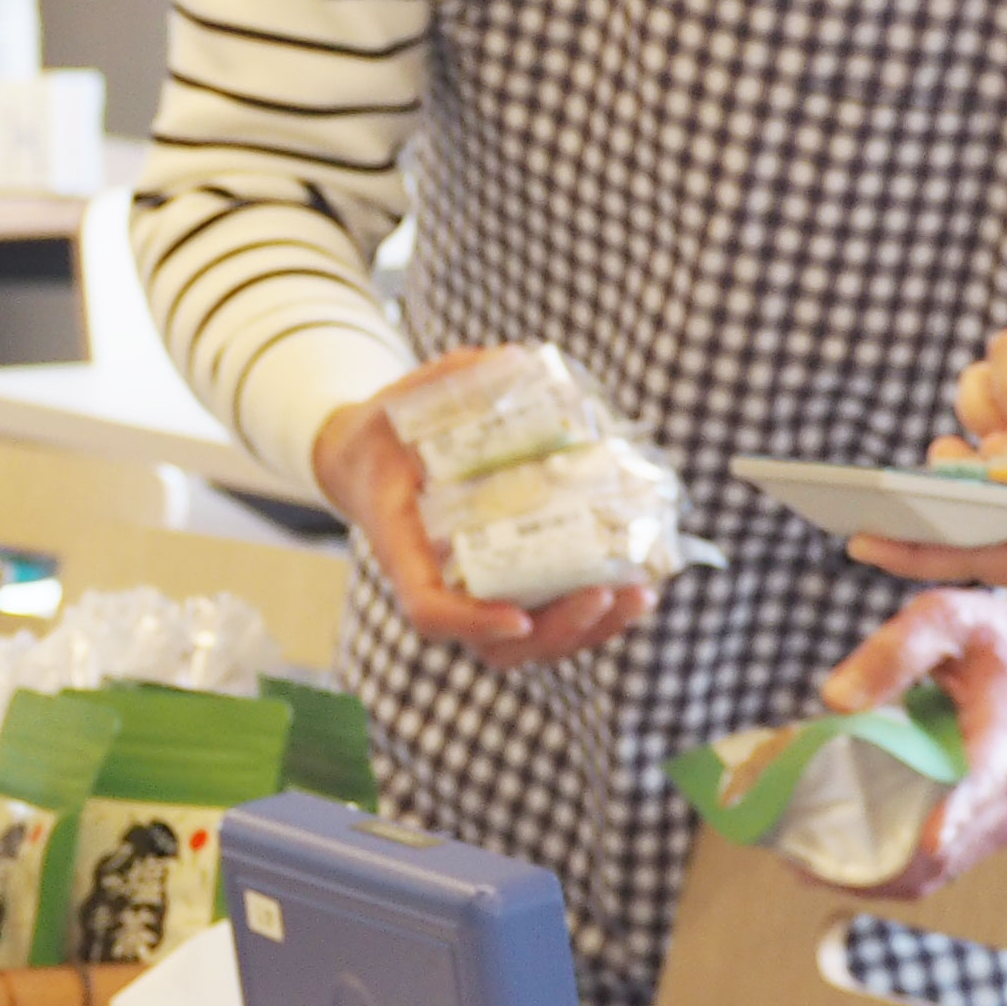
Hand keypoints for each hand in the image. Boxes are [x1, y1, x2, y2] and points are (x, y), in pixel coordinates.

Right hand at [312, 359, 657, 667]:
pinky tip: (638, 587)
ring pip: (530, 643)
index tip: (518, 617)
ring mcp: (473, 593)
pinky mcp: (503, 586)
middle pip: (497, 644)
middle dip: (557, 630)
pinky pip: (547, 620)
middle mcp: (438, 583)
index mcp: (401, 547)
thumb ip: (447, 381)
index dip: (472, 622)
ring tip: (639, 595)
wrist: (367, 463)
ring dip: (588, 630)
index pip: (429, 608)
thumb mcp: (398, 402)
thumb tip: (510, 361)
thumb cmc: (383, 436)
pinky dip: (593, 616)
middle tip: (605, 592)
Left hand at [814, 588, 1006, 895]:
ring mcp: (999, 820)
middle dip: (874, 861)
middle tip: (796, 857)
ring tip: (801, 860)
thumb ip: (895, 651)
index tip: (929, 842)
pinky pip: (935, 869)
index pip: (986, 779)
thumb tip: (836, 700)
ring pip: (935, 872)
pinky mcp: (985, 833)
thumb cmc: (994, 640)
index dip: (957, 814)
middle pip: (948, 850)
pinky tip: (834, 856)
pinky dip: (887, 870)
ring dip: (872, 874)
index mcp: (1006, 731)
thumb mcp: (947, 619)